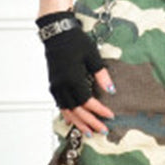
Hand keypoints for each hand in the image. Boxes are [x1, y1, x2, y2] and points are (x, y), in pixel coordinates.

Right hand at [37, 11, 115, 134]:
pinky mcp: (53, 85)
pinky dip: (67, 114)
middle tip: (102, 130)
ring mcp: (56, 86)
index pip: (87, 101)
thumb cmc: (75, 42)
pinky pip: (60, 104)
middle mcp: (62, 85)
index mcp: (73, 78)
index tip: (110, 116)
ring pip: (66, 110)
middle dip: (90, 122)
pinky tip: (72, 120)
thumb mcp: (93, 56)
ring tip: (88, 131)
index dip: (99, 111)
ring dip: (78, 122)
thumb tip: (112, 90)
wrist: (57, 33)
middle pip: (77, 110)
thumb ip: (102, 75)